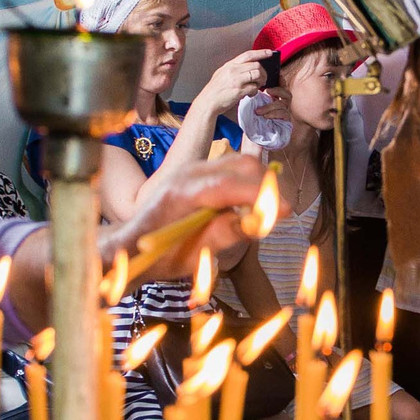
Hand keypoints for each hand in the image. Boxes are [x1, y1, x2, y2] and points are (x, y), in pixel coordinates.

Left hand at [108, 151, 267, 282]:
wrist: (132, 244)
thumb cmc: (160, 255)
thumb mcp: (194, 253)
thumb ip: (226, 234)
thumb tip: (259, 222)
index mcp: (183, 193)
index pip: (231, 184)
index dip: (262, 195)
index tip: (287, 211)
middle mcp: (189, 172)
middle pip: (242, 165)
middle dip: (267, 188)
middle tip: (279, 216)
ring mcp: (193, 168)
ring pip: (240, 164)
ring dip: (259, 184)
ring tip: (264, 213)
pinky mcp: (199, 171)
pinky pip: (232, 168)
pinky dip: (248, 183)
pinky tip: (247, 206)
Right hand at [200, 49, 271, 110]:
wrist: (208, 102)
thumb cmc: (215, 90)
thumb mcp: (222, 74)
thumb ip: (234, 69)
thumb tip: (247, 68)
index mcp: (230, 65)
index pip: (248, 55)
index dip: (261, 53)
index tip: (269, 52)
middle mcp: (233, 70)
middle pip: (256, 65)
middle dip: (263, 72)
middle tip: (262, 79)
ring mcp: (236, 80)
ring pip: (257, 74)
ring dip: (261, 81)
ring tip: (257, 86)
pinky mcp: (239, 90)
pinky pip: (254, 88)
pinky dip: (255, 91)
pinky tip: (250, 94)